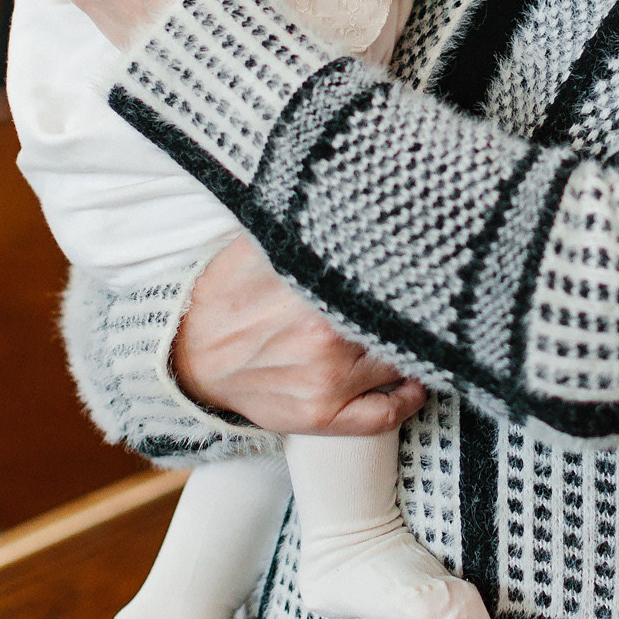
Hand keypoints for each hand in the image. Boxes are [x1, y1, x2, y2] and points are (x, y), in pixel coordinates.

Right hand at [173, 235, 426, 435]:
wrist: (188, 355)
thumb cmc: (230, 296)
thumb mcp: (262, 248)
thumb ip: (309, 230)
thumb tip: (356, 203)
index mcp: (317, 290)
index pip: (392, 279)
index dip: (416, 272)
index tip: (426, 267)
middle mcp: (327, 338)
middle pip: (402, 321)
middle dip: (417, 310)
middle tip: (430, 300)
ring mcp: (328, 382)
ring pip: (400, 362)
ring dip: (414, 350)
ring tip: (421, 334)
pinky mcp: (321, 416)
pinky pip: (384, 415)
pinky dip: (408, 400)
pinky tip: (416, 384)